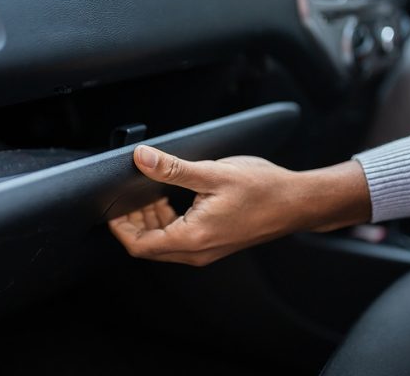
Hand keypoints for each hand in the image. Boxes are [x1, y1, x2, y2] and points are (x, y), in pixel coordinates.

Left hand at [108, 145, 370, 265]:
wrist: (297, 203)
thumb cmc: (264, 189)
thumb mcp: (214, 173)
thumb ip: (173, 168)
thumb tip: (142, 158)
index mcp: (192, 238)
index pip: (139, 244)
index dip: (119, 226)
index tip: (112, 205)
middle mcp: (197, 251)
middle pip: (148, 245)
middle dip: (134, 219)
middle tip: (132, 191)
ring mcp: (206, 250)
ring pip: (163, 242)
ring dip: (151, 219)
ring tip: (152, 190)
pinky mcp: (213, 243)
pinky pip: (180, 238)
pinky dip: (168, 220)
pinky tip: (173, 197)